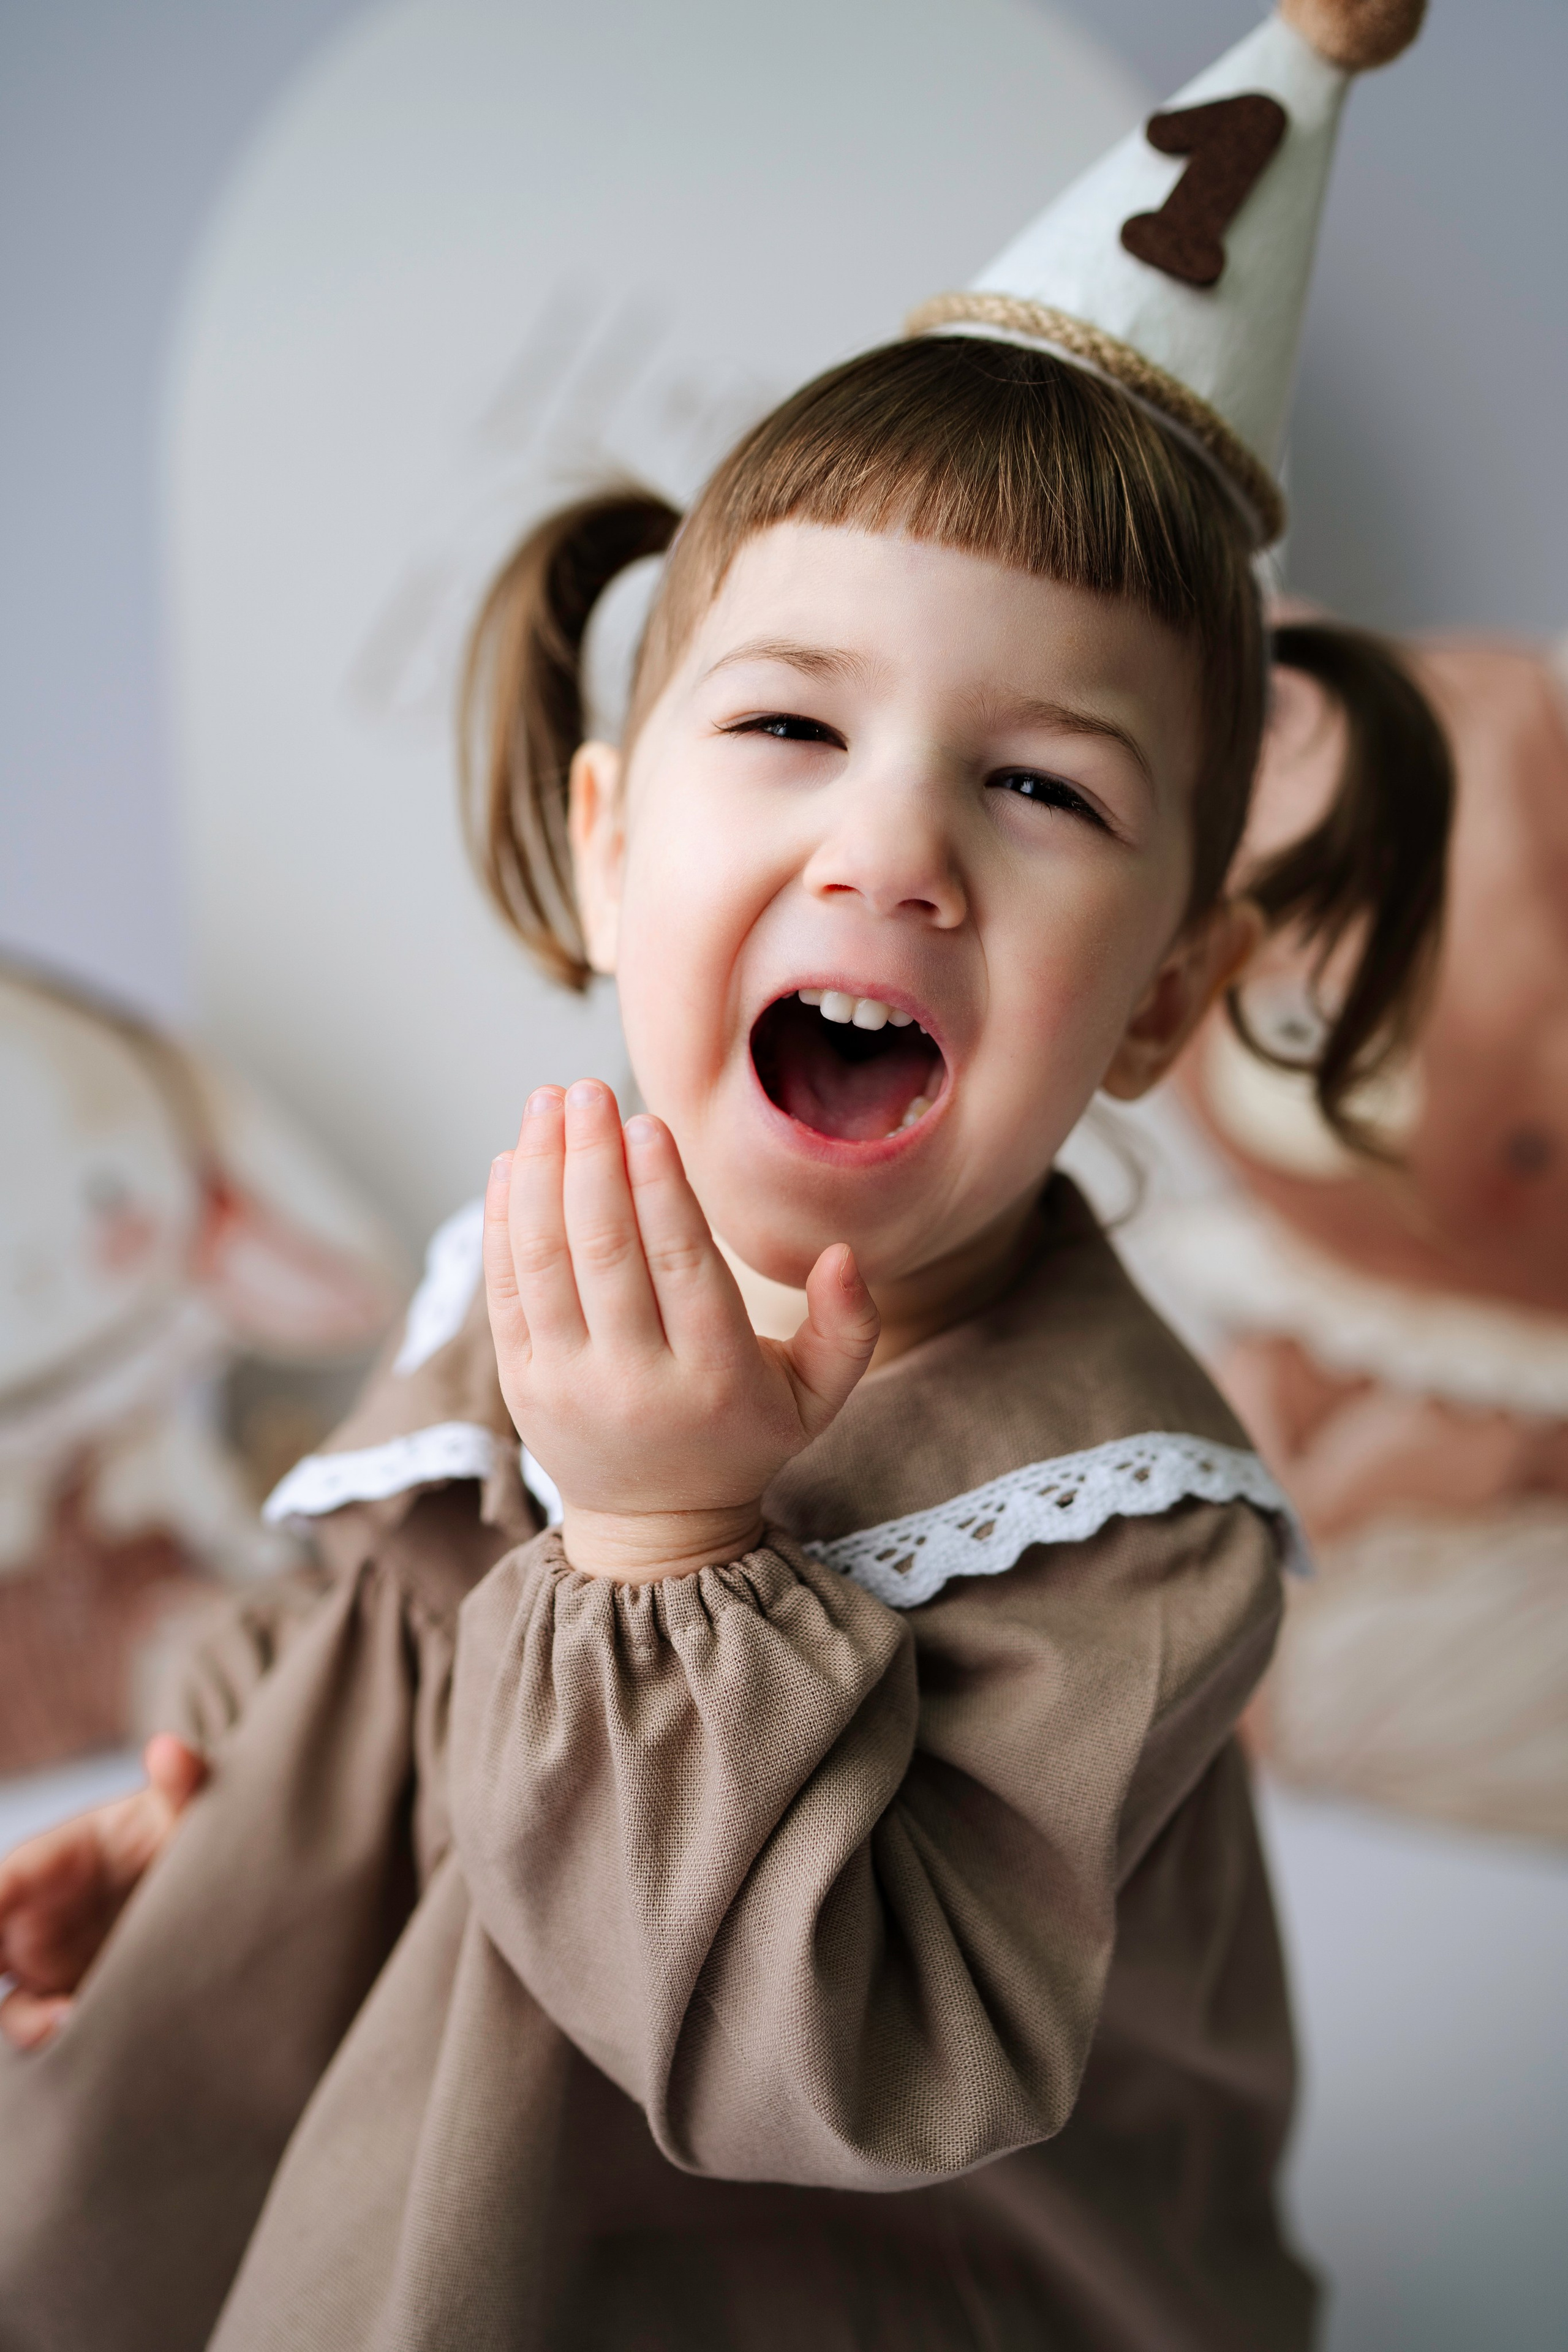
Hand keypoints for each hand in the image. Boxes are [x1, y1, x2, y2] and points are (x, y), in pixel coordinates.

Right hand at [0, 1733, 206, 2050]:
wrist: (227, 1881)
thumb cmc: (186, 1828)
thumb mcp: (187, 1807)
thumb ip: (181, 1781)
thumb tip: (169, 1749)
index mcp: (52, 1859)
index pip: (1, 1883)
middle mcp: (38, 1914)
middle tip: (33, 2005)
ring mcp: (51, 1961)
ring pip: (14, 2003)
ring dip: (28, 2020)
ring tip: (65, 2022)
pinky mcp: (76, 1998)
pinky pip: (46, 2027)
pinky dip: (53, 2039)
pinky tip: (83, 2042)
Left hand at [484, 1081, 878, 1579]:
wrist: (654, 1529)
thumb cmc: (740, 1439)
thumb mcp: (816, 1398)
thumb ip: (847, 1328)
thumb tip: (844, 1254)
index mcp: (713, 1378)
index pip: (680, 1267)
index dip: (659, 1189)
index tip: (646, 1120)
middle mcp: (634, 1382)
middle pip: (604, 1252)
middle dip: (591, 1160)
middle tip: (586, 1090)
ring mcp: (568, 1383)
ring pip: (545, 1262)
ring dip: (540, 1174)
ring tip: (546, 1105)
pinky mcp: (521, 1384)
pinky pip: (505, 1291)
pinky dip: (504, 1221)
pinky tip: (512, 1163)